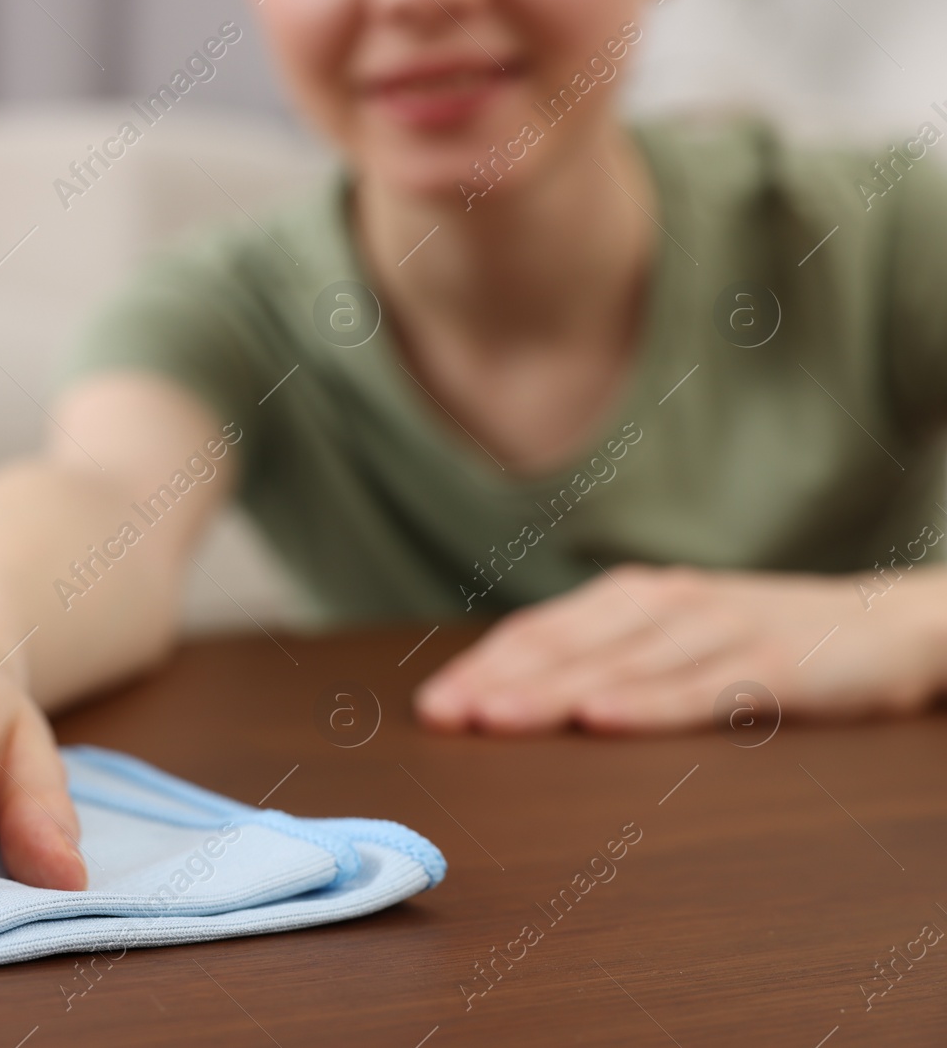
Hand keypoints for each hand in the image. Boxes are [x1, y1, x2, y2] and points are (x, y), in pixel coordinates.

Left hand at [414, 564, 946, 732]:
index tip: (431, 706)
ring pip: (618, 666)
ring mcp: (715, 632)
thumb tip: (515, 691)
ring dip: (551, 693)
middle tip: (441, 715)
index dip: (481, 666)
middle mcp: (664, 605)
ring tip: (494, 718)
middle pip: (565, 646)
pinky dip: (645, 704)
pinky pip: (697, 690)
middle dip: (496, 682)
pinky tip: (601, 718)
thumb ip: (605, 654)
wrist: (885, 625)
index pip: (540, 633)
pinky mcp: (768, 666)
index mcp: (632, 598)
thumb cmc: (758, 638)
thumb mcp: (673, 638)